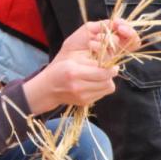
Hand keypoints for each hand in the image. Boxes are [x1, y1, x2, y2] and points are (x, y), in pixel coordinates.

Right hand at [22, 20, 136, 113]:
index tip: (112, 64)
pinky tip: (95, 82)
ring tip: (102, 75)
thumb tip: (109, 61)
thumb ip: (90, 57)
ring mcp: (82, 96)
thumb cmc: (59, 69)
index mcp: (74, 71)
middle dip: (110, 74)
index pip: (102, 72)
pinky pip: (102, 94)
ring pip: (107, 88)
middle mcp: (78, 86)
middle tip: (110, 68)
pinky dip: (102, 87)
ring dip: (107, 81)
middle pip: (107, 82)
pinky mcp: (85, 102)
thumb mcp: (71, 57)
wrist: (48, 88)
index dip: (111, 67)